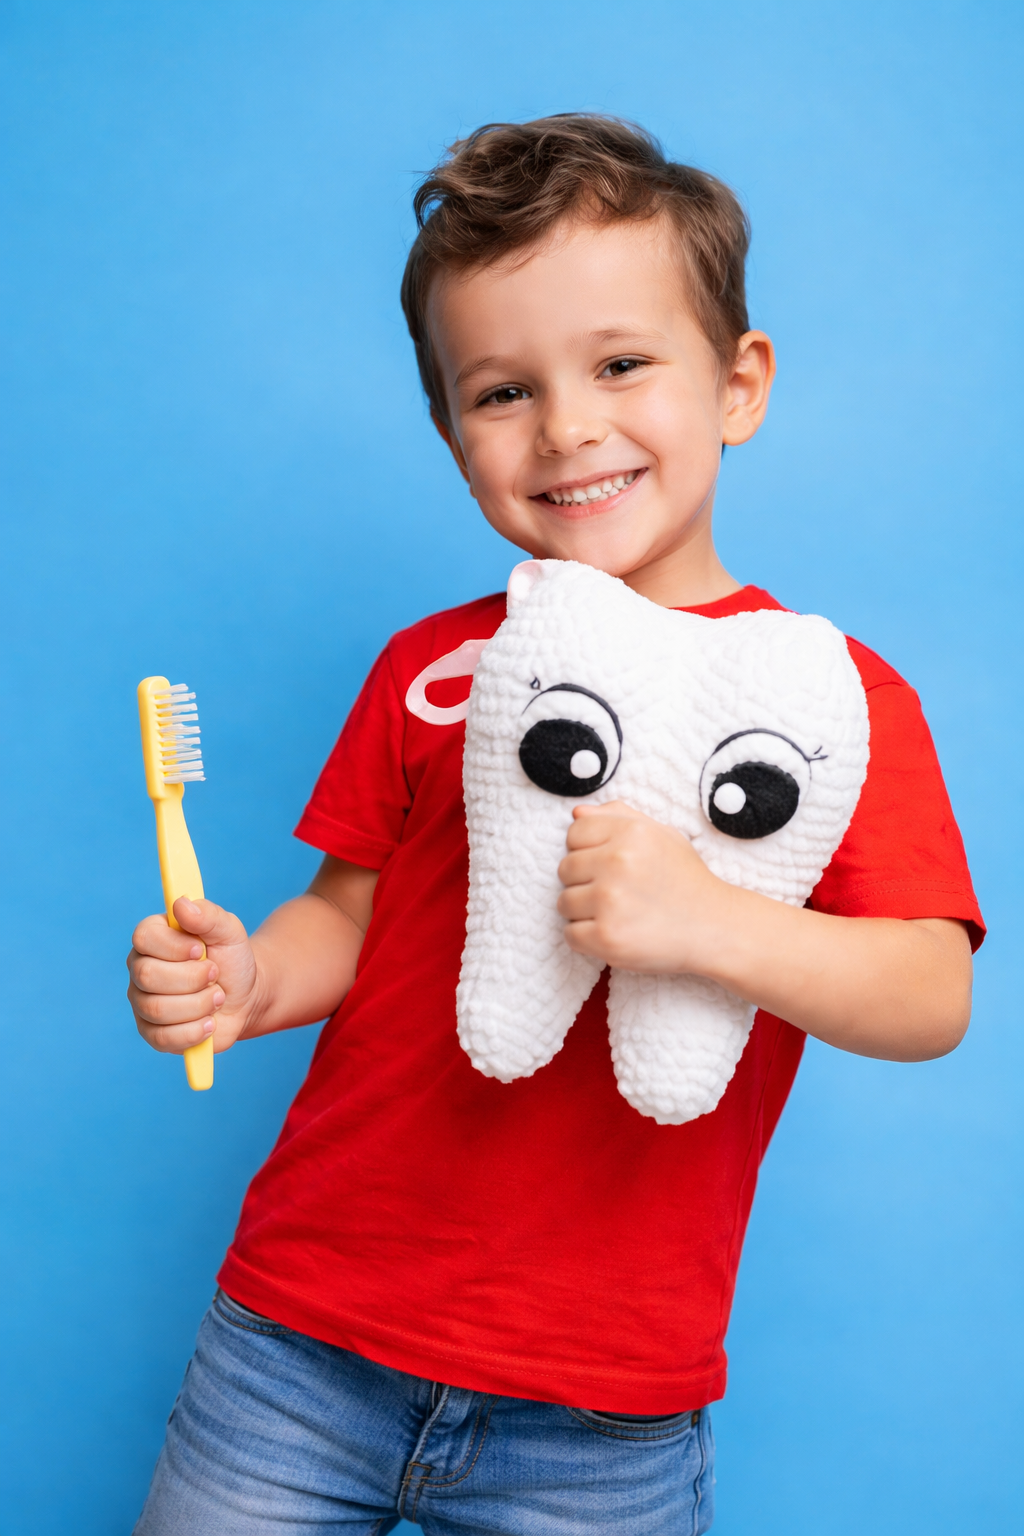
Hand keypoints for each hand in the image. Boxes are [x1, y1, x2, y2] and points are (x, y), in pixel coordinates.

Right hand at [127, 898, 260, 1056]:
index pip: (144, 938)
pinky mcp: (152, 1033)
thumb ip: (208, 915)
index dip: (174, 946)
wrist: (245, 996)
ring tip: (218, 998)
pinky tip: (210, 1023)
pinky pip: (163, 1038)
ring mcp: (143, 1003)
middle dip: (192, 978)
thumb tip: (181, 904)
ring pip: (157, 1009)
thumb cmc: (232, 959)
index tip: (201, 950)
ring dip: (199, 1004)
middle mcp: (140, 969)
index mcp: (153, 938)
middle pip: (147, 976)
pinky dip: (195, 1031)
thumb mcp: (229, 931)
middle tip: (216, 975)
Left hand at [557, 800, 728, 972]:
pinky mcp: (606, 937)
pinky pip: (570, 935)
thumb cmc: (686, 880)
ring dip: (585, 912)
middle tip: (617, 893)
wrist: (714, 928)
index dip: (588, 850)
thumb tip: (576, 814)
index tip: (609, 865)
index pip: (574, 832)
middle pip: (565, 869)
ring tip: (618, 913)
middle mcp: (618, 862)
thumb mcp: (662, 835)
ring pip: (563, 903)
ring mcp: (610, 901)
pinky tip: (616, 932)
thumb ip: (619, 817)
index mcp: (630, 832)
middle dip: (585, 881)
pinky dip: (588, 939)